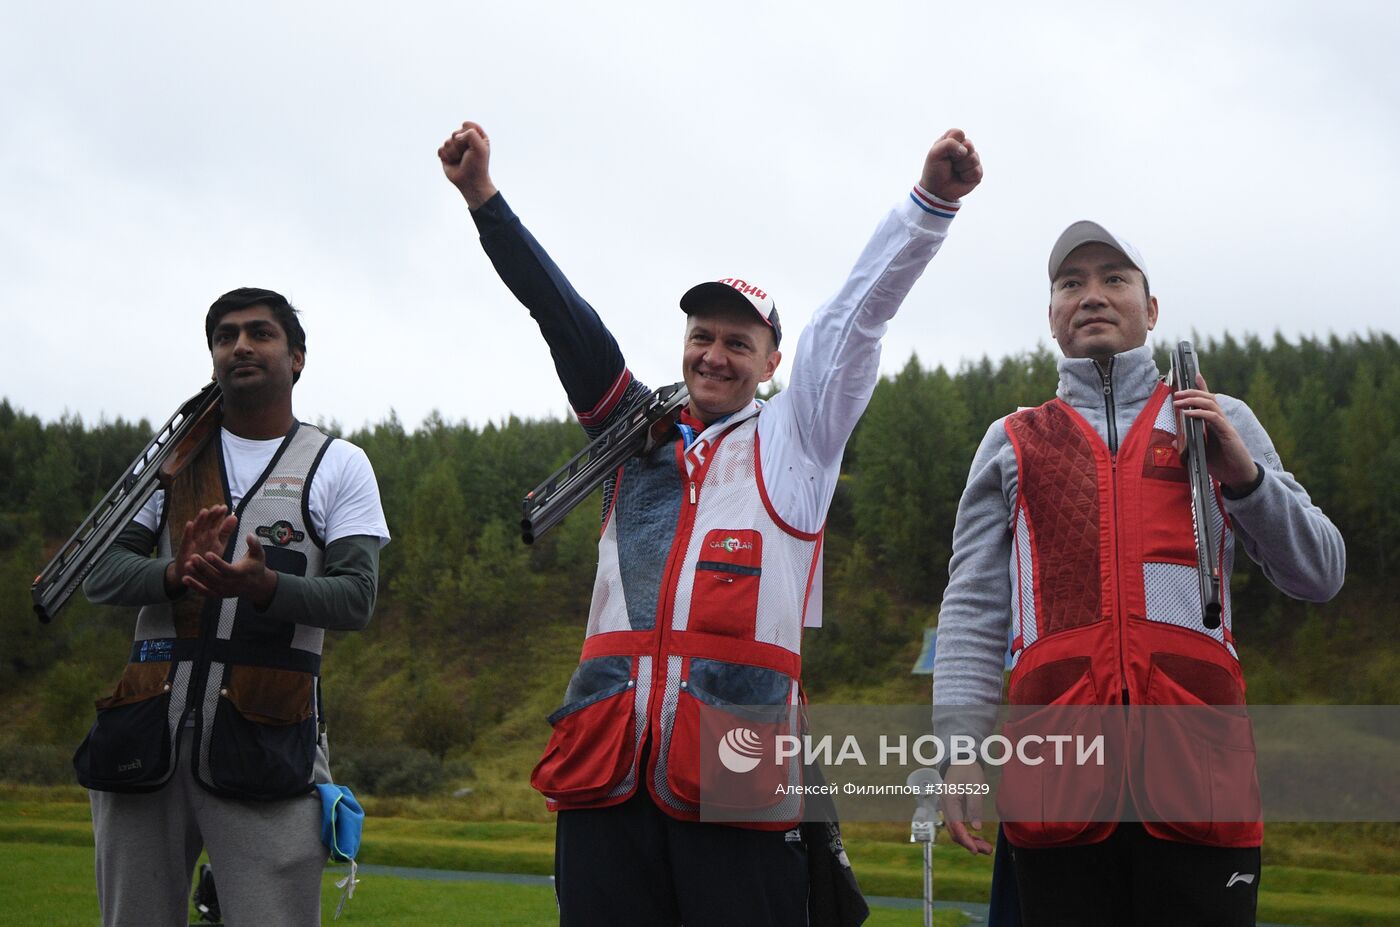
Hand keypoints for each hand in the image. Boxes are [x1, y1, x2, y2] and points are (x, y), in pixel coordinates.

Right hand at [165, 505, 236, 596]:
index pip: (215, 523)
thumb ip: (226, 531)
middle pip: (206, 523)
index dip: (219, 515)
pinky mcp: (184, 549)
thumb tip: (234, 516)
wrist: (193, 574)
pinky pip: (186, 540)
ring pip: (196, 529)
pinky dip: (187, 532)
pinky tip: (189, 524)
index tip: (225, 507)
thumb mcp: (219, 544)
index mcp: (210, 535)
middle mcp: (201, 536)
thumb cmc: (206, 557)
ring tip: (205, 511)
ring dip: (200, 520)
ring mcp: (192, 542)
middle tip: (217, 507)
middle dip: (211, 515)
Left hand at [182, 533, 278, 608]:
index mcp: (241, 574)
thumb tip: (250, 535)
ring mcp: (224, 590)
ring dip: (197, 575)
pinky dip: (195, 586)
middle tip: (193, 557)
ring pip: (208, 584)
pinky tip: (185, 579)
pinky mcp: (218, 594)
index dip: (217, 562)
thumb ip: (255, 544)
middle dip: (203, 567)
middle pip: (215, 577)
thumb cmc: (256, 566)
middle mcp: (231, 584)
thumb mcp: (259, 554)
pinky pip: (205, 592)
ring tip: (187, 565)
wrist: (256, 586)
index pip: (227, 569)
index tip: (208, 553)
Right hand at [438, 120, 497, 209]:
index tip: (472, 145)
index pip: (467, 125)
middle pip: (455, 133)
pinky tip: (451, 162)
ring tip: (459, 160)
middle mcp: (465, 140)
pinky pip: (440, 149)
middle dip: (459, 145)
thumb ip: (470, 134)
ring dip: (453, 152)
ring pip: (447, 141)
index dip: (467, 134)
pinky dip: (445, 156)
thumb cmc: (477, 166)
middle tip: (466, 155)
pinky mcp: (446, 155)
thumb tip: (455, 137)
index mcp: (477, 136)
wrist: (470, 182)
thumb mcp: (480, 147)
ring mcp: (455, 147)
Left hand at [919, 129, 982, 201]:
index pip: (959, 133)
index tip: (943, 153)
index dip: (951, 144)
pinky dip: (966, 176)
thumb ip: (948, 145)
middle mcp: (965, 147)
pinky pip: (976, 171)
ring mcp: (973, 159)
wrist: (936, 190)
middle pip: (969, 144)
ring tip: (955, 171)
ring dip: (960, 167)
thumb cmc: (934, 170)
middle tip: (950, 163)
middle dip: (956, 157)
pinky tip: (961, 178)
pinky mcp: (978, 172)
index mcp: (954, 139)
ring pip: (973, 158)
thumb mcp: (934, 154)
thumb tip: (965, 151)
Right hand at [940, 762, 993, 854]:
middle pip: (954, 831)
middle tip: (987, 851)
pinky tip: (978, 838)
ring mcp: (948, 807)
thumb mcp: (975, 786)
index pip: (956, 825)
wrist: (961, 758)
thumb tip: (976, 827)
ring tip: (985, 848)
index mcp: (949, 800)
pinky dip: (967, 833)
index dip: (966, 839)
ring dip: (969, 840)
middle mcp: (945, 806)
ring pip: (956, 830)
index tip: (976, 850)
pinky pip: (958, 824)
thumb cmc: (968, 769)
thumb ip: (975, 806)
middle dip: (969, 843)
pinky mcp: (953, 808)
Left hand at [1173, 373, 1259, 491]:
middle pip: (1209, 398)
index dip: (1202, 387)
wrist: (1238, 477)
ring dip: (1193, 400)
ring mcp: (1225, 426)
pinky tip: (1188, 414)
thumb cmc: (1221, 465)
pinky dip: (1201, 413)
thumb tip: (1174, 440)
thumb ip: (1188, 445)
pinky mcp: (1228, 434)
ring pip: (1211, 404)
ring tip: (1179, 401)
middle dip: (1192, 392)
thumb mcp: (1200, 453)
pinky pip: (1214, 418)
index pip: (1209, 401)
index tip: (1195, 375)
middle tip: (1177, 393)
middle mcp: (1221, 421)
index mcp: (1215, 424)